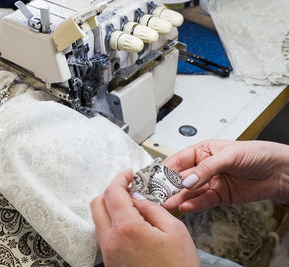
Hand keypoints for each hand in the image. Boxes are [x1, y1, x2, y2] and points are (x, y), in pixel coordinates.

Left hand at [90, 169, 199, 266]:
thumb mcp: (174, 229)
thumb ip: (151, 207)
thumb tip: (137, 198)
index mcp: (126, 229)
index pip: (113, 193)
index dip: (121, 179)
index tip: (129, 174)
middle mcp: (110, 240)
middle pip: (97, 204)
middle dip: (112, 191)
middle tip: (130, 188)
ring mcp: (108, 253)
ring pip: (98, 219)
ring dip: (111, 206)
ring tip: (133, 206)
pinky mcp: (110, 261)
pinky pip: (104, 233)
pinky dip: (112, 222)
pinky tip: (131, 223)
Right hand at [162, 139, 288, 212]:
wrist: (280, 172)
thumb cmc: (258, 154)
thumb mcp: (229, 156)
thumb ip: (206, 169)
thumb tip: (187, 180)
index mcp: (202, 151)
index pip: (178, 160)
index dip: (166, 170)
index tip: (156, 179)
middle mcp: (204, 167)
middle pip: (181, 178)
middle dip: (169, 186)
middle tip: (158, 194)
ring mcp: (211, 182)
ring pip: (190, 191)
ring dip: (179, 198)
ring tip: (168, 204)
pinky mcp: (219, 196)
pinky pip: (203, 201)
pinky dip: (193, 204)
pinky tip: (185, 206)